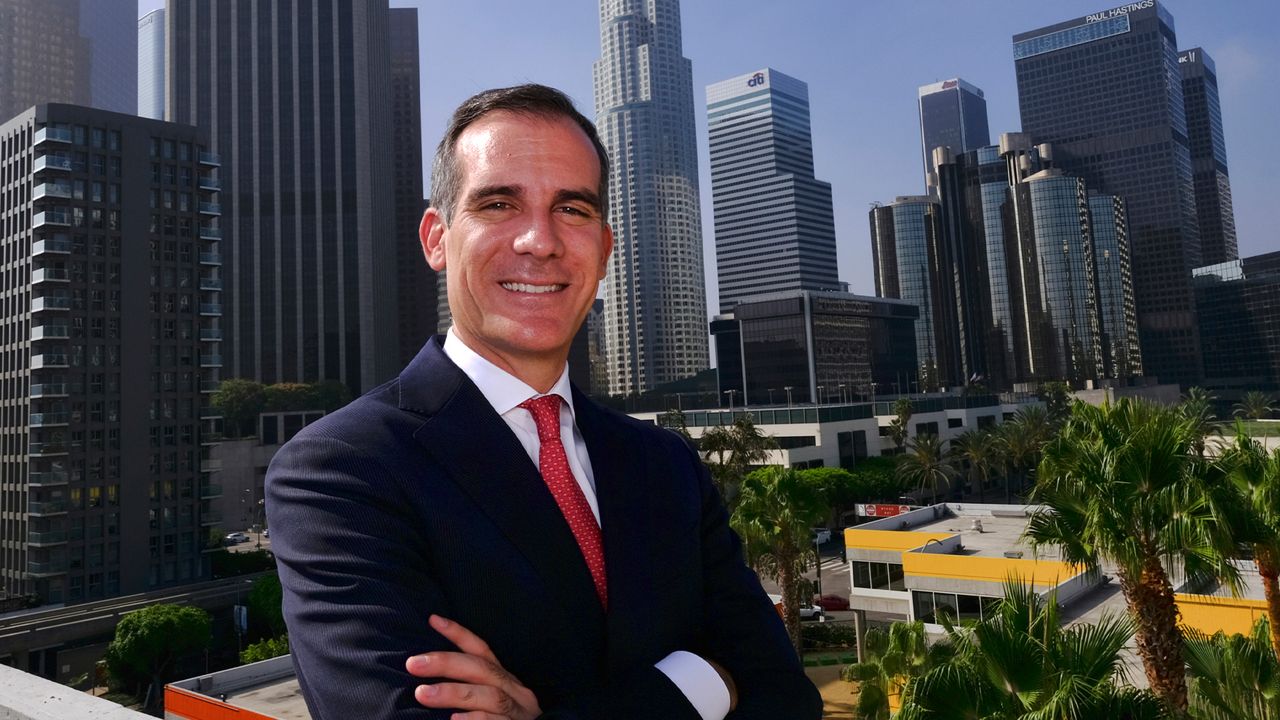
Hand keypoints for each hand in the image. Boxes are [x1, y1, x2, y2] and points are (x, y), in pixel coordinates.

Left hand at [406, 614, 541, 719]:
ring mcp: (519, 714)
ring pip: (491, 696)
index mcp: (507, 681)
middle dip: (447, 663)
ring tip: (422, 694)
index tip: (432, 619)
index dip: (459, 634)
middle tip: (413, 664)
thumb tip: (430, 681)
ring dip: (454, 693)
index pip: (483, 651)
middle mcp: (516, 693)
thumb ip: (473, 690)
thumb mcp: (492, 704)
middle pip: (483, 670)